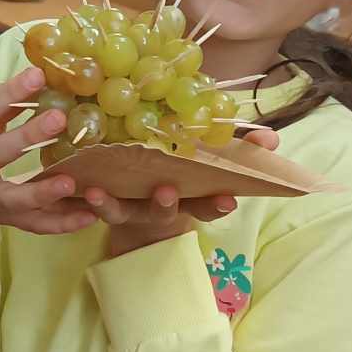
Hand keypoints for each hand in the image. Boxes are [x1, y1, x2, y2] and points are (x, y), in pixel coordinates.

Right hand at [0, 66, 96, 257]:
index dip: (6, 92)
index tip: (37, 74)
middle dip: (25, 138)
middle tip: (59, 118)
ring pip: (12, 199)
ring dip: (41, 192)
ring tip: (71, 181)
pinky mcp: (4, 220)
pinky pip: (34, 225)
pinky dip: (62, 223)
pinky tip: (89, 216)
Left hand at [88, 130, 272, 257]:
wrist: (140, 211)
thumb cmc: (182, 176)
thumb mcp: (210, 164)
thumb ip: (241, 150)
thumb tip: (271, 139)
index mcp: (188, 199)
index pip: (208, 205)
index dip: (217, 204)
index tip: (228, 200)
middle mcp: (159, 208)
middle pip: (166, 211)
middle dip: (167, 204)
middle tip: (167, 191)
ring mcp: (129, 209)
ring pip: (121, 212)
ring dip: (111, 205)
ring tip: (99, 192)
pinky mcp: (105, 206)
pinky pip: (93, 205)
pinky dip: (87, 199)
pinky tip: (81, 188)